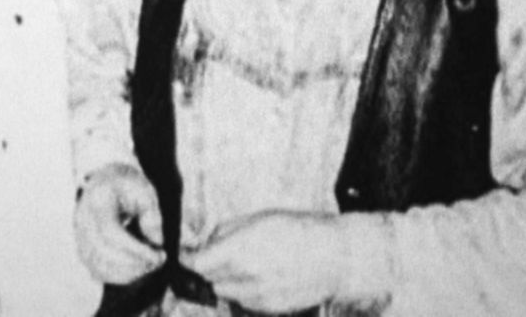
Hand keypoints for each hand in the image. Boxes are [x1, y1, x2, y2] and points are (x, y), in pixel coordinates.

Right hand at [74, 163, 165, 282]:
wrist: (104, 181)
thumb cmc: (126, 186)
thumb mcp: (144, 190)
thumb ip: (151, 214)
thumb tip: (155, 241)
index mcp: (97, 201)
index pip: (111, 232)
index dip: (135, 248)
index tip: (159, 253)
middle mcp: (82, 220)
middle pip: (103, 252)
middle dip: (135, 262)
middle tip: (159, 260)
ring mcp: (79, 237)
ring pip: (99, 266)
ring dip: (129, 272)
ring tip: (150, 264)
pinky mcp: (82, 249)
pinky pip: (97, 271)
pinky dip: (119, 276)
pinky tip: (138, 269)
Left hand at [181, 210, 345, 312]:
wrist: (335, 258)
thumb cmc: (300, 231)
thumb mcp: (260, 218)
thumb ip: (227, 231)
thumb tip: (207, 243)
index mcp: (240, 249)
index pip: (198, 264)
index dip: (190, 258)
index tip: (189, 254)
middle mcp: (245, 277)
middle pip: (209, 279)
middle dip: (211, 267)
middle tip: (225, 254)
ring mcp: (257, 297)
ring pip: (225, 292)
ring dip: (228, 280)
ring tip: (250, 264)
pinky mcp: (268, 309)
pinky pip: (244, 302)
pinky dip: (246, 291)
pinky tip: (265, 276)